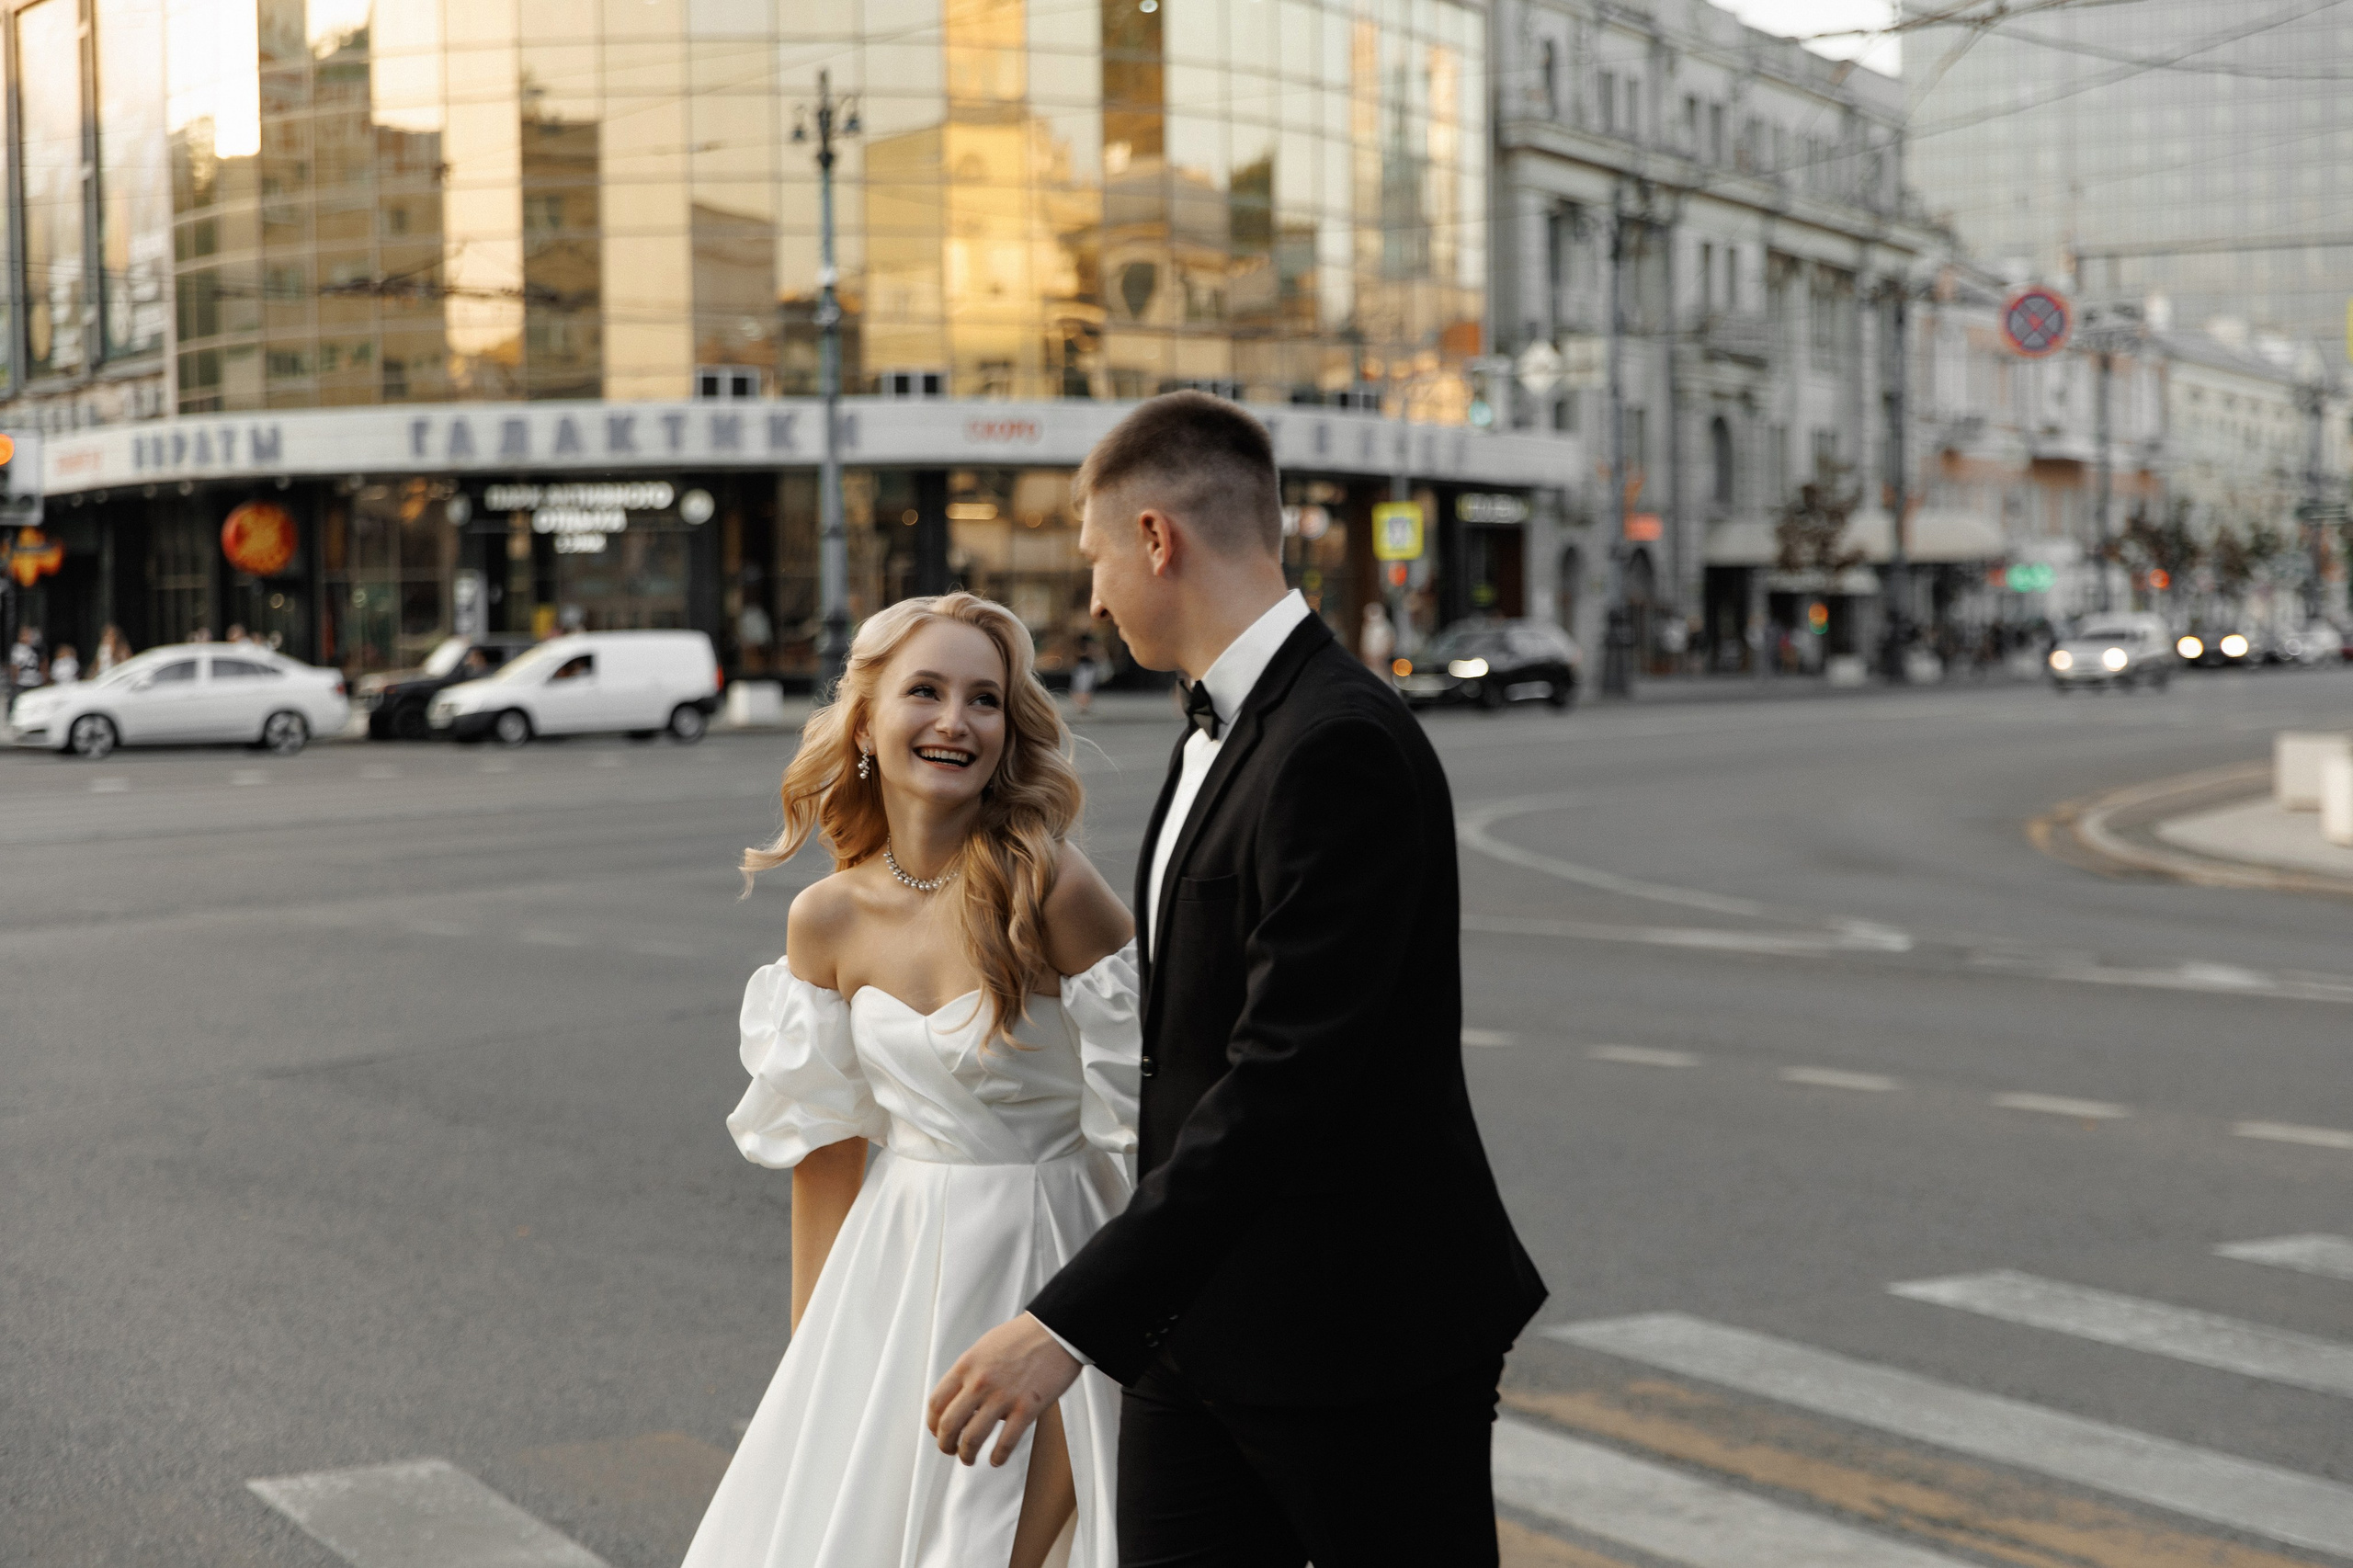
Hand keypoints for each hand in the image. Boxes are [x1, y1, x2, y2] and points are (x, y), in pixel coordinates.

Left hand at [925, 1313, 1081, 1467]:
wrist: (1057, 1330)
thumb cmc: (1023, 1336)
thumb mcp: (985, 1347)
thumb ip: (970, 1372)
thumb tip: (960, 1397)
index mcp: (967, 1365)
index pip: (936, 1402)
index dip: (932, 1423)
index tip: (937, 1431)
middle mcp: (980, 1383)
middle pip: (949, 1425)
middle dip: (945, 1444)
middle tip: (950, 1450)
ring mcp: (1003, 1397)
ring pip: (972, 1438)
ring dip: (967, 1454)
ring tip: (969, 1458)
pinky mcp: (1027, 1408)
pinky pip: (1006, 1442)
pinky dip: (998, 1457)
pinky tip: (996, 1459)